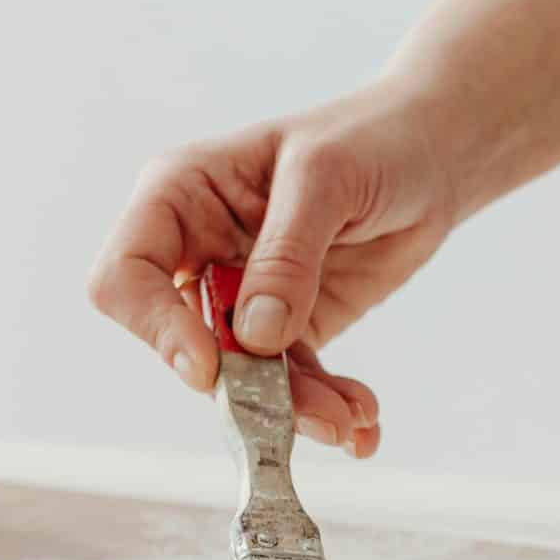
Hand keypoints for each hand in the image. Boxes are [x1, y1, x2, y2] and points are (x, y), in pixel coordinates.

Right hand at [86, 82, 464, 454]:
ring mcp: (244, 296)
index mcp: (180, 197)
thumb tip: (254, 336)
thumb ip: (287, 254)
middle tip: (308, 411)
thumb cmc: (370, 138)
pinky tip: (364, 421)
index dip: (155, 327)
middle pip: (187, 342)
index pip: (126, 275)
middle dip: (242, 386)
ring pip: (244, 375)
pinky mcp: (292, 326)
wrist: (433, 154)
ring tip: (350, 422)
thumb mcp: (326, 177)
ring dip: (294, 408)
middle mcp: (200, 252)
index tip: (209, 365)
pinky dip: (326, 406)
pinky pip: (293, 381)